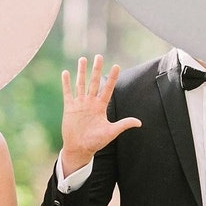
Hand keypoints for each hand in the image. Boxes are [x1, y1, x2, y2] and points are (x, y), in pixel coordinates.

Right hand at [60, 55, 141, 175]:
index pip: (108, 89)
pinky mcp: (69, 107)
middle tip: (99, 56)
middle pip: (94, 82)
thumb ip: (123, 125)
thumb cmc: (95, 142)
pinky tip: (66, 73)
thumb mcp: (111, 132)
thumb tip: (139, 122)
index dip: (112, 78)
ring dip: (81, 72)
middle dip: (97, 69)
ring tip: (82, 59)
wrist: (79, 148)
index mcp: (101, 107)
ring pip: (81, 84)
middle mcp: (90, 102)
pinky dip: (66, 83)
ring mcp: (80, 104)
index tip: (117, 66)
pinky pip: (68, 93)